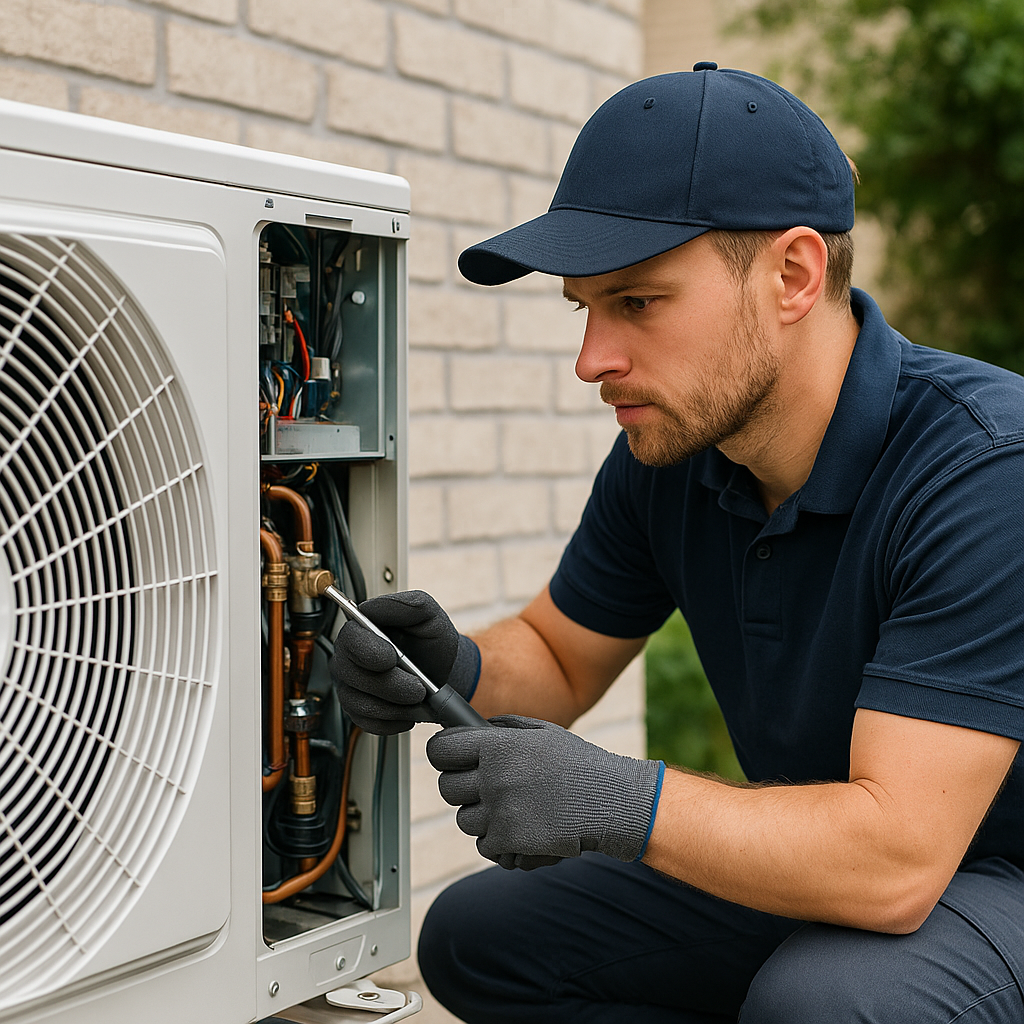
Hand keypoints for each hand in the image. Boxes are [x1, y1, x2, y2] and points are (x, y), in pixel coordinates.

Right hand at [330, 590, 479, 733]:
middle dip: (390, 685)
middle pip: (352, 675)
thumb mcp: (428, 613)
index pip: (349, 639)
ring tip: (418, 698)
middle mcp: (350, 658)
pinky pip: (367, 723)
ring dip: (395, 705)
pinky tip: (409, 711)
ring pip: (360, 703)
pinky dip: (393, 721)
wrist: (444, 670)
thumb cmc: (431, 640)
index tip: (392, 657)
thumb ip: (406, 604)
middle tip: (418, 687)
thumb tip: (372, 607)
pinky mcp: (359, 711)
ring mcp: (351, 686)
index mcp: (362, 629)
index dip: (368, 651)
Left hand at [427, 715, 663, 869]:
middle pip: (446, 788)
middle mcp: (493, 777)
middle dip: (461, 788)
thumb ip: (503, 728)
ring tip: (513, 808)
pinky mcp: (508, 841)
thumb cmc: (576, 764)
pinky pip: (484, 844)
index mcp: (497, 745)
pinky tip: (521, 828)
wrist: (608, 802)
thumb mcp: (541, 731)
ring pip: (464, 819)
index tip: (450, 760)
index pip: (441, 750)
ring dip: (482, 816)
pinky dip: (498, 841)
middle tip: (484, 787)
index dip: (443, 755)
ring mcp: (499, 811)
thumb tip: (473, 728)